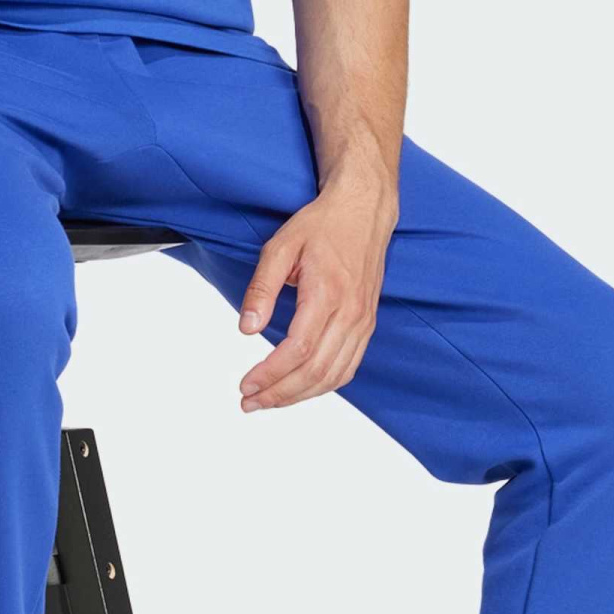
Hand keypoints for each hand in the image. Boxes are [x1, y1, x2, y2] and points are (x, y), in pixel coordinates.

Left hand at [237, 174, 394, 411]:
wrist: (364, 210)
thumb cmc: (322, 225)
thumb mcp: (280, 247)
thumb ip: (262, 289)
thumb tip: (247, 329)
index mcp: (328, 294)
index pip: (298, 350)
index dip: (270, 374)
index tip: (245, 385)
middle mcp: (350, 314)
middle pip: (315, 371)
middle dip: (280, 394)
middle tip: (249, 403)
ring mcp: (363, 321)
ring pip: (334, 375)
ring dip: (300, 396)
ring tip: (269, 401)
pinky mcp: (367, 324)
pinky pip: (348, 366)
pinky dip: (324, 385)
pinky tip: (301, 389)